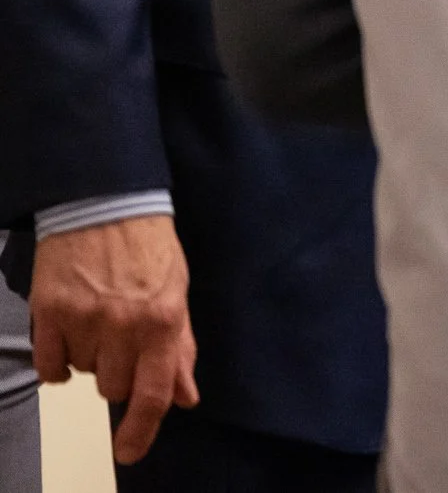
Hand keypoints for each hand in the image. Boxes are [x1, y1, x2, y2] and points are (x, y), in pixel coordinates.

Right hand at [31, 215, 199, 462]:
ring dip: (90, 358)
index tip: (129, 452)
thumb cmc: (149, 250)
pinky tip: (69, 333)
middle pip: (112, 388)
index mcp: (162, 321)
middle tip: (121, 337)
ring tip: (99, 319)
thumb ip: (180, 349)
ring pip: (82, 374)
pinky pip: (50, 366)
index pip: (153, 391)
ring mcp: (83, 319)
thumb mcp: (177, 294)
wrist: (106, 205)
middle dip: (117, 372)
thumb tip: (187, 398)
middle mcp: (123, 324)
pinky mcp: (49, 312)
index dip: (141, 429)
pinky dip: (58, 360)